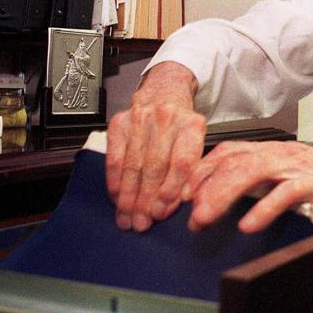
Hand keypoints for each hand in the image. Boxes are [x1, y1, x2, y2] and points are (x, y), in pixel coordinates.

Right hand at [106, 62, 203, 231]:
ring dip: (128, 196)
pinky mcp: (121, 121)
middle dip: (146, 200)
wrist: (165, 88)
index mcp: (192, 125)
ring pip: (133, 165)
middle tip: (141, 223)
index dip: (171, 190)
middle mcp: (167, 119)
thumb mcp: (197, 140)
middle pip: (154, 167)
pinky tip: (116, 198)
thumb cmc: (183, 123)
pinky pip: (115, 157)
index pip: (182, 163)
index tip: (162, 213)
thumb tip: (175, 206)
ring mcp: (141, 118)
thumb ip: (191, 169)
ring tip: (126, 218)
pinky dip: (114, 181)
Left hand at [183, 141, 312, 233]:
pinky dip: (264, 209)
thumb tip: (216, 198)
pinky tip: (248, 225)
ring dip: (222, 195)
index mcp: (269, 151)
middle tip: (184, 212)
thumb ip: (254, 183)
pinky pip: (286, 193)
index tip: (177, 194)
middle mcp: (279, 154)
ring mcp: (296, 166)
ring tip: (204, 217)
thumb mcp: (284, 176)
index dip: (197, 172)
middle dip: (202, 186)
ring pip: (251, 172)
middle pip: (231, 161)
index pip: (224, 153)